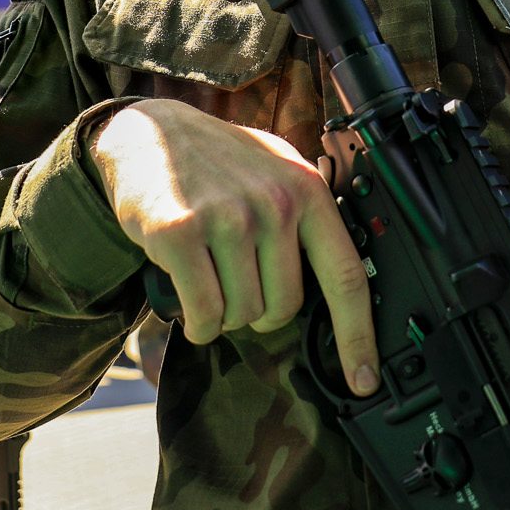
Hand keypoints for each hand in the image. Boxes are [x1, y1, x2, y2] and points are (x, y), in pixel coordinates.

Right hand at [88, 99, 378, 395]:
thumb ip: (306, 216)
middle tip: (238, 285)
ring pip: (242, 313)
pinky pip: (203, 312)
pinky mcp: (180, 233)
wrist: (146, 131)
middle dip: (261, 312)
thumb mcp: (276, 170)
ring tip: (210, 279)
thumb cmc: (216, 159)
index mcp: (307, 189)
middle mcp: (272, 202)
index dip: (357, 335)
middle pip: (284, 306)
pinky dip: (198, 324)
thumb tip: (342, 282)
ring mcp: (226, 217)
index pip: (346, 276)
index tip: (363, 378)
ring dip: (224, 315)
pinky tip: (192, 308)